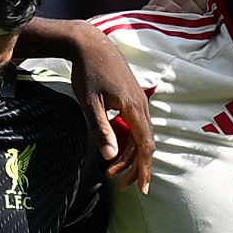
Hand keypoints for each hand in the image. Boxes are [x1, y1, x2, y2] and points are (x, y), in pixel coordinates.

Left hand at [84, 60, 155, 190]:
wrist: (91, 44)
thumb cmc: (87, 72)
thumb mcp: (89, 103)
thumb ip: (101, 130)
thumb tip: (110, 156)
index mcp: (133, 107)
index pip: (145, 145)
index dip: (144, 168)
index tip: (142, 188)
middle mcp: (141, 105)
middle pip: (145, 143)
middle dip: (135, 167)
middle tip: (119, 184)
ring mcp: (139, 100)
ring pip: (141, 135)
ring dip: (130, 155)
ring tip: (111, 170)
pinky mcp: (133, 98)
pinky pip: (137, 125)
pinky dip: (129, 141)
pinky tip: (117, 149)